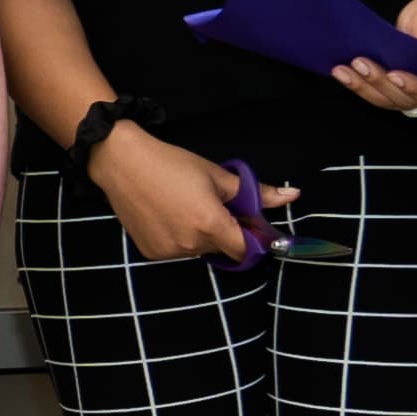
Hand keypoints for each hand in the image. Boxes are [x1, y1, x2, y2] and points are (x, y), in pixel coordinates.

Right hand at [89, 125, 288, 264]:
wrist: (122, 163)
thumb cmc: (172, 164)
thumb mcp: (217, 175)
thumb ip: (257, 192)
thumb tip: (294, 196)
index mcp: (211, 224)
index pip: (245, 249)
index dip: (253, 239)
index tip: (250, 225)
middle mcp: (191, 244)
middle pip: (223, 249)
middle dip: (225, 232)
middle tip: (213, 205)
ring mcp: (169, 251)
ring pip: (199, 250)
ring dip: (202, 236)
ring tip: (185, 208)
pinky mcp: (151, 252)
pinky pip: (178, 251)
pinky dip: (180, 238)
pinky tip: (168, 216)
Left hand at [335, 0, 416, 113]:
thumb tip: (412, 56)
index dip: (416, 88)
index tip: (395, 75)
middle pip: (406, 99)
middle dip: (380, 83)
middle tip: (360, 63)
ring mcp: (411, 93)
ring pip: (386, 100)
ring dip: (362, 87)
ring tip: (342, 70)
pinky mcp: (393, 88)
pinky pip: (374, 93)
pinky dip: (357, 85)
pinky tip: (341, 73)